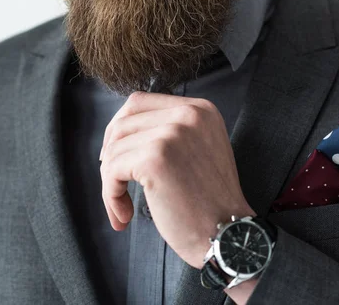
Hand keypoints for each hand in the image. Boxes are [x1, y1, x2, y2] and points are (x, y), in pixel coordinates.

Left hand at [99, 91, 255, 268]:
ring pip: (115, 147)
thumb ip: (170, 131)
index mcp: (199, 109)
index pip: (140, 102)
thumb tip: (120, 131)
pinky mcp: (155, 158)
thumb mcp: (199, 148)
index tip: (117, 154)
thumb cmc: (209, 202)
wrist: (228, 235)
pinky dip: (110, 194)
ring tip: (122, 207)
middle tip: (114, 181)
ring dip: (110, 180)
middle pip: (124, 121)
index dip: (120, 127)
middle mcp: (188, 114)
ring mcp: (172, 134)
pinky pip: (112, 170)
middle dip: (110, 152)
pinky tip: (124, 215)